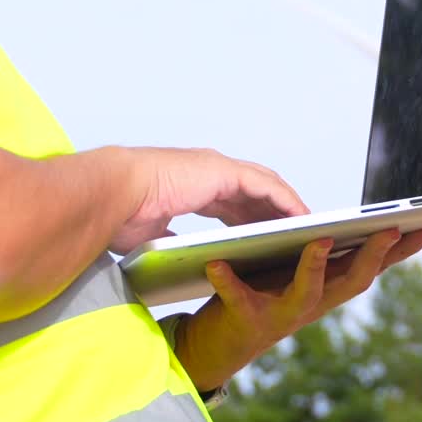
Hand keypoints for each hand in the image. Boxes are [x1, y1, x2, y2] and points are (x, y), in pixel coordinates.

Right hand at [110, 147, 307, 254]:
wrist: (113, 193)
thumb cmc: (120, 213)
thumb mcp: (152, 233)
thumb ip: (169, 239)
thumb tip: (173, 254)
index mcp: (189, 185)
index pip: (229, 200)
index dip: (250, 216)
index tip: (265, 233)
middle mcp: (206, 172)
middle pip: (253, 191)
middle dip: (275, 210)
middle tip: (295, 232)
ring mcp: (215, 168)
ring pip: (264, 186)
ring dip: (287, 206)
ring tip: (308, 227)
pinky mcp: (223, 171)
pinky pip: (266, 187)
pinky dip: (285, 202)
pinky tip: (301, 218)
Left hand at [174, 226, 421, 391]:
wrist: (220, 346)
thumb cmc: (259, 297)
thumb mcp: (295, 275)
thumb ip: (317, 257)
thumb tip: (340, 226)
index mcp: (326, 289)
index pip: (371, 266)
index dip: (402, 249)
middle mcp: (312, 306)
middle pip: (352, 280)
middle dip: (374, 255)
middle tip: (391, 229)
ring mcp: (282, 316)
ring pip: (308, 293)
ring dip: (316, 266)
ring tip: (323, 237)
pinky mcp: (246, 320)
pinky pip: (238, 299)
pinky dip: (227, 281)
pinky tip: (216, 263)